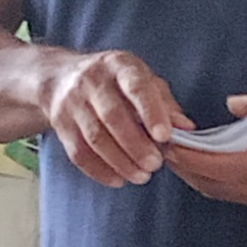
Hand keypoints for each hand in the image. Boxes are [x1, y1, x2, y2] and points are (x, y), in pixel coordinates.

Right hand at [36, 47, 190, 187]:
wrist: (60, 77)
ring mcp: (72, 102)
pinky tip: (119, 180)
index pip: (136, 87)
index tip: (165, 137)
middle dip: (136, 145)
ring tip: (141, 176)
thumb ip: (165, 103)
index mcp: (119, 66)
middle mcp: (92, 80)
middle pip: (113, 116)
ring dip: (120, 162)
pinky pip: (79, 153)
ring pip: (95, 138)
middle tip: (155, 164)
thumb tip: (186, 128)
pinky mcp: (60, 124)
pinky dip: (100, 170)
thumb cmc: (114, 82)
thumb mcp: (142, 80)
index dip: (151, 112)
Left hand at [162, 87, 246, 205]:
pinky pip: (220, 192)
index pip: (212, 163)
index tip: (167, 138)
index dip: (186, 153)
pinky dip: (202, 178)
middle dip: (179, 163)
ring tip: (172, 152)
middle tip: (159, 143)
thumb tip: (232, 104)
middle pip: (204, 180)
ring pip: (209, 189)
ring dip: (189, 172)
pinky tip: (195, 163)